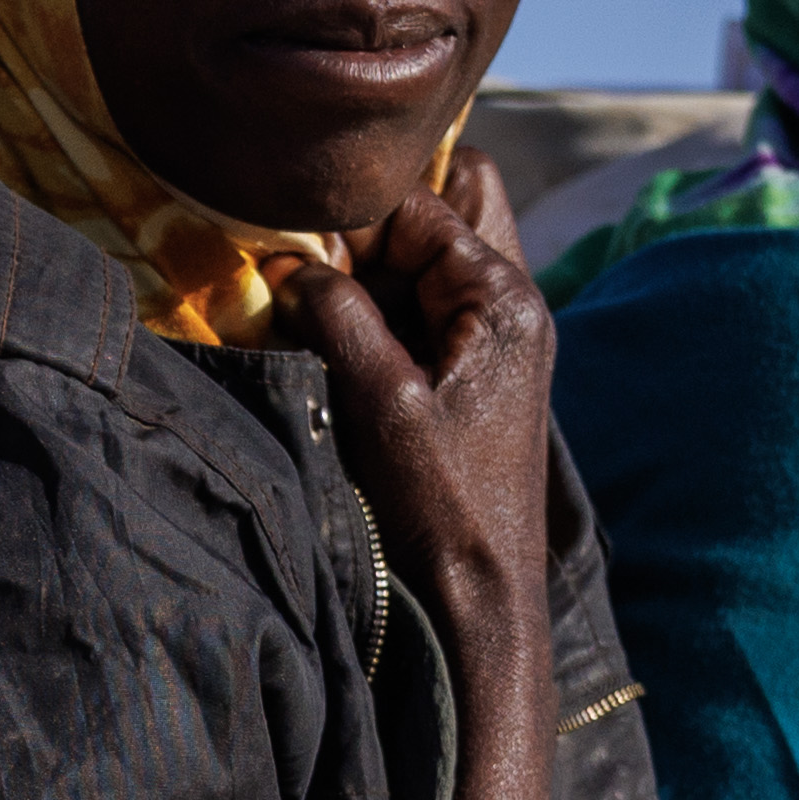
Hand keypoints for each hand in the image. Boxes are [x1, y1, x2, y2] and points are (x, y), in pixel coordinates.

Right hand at [280, 151, 562, 645]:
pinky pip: (425, 307)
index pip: (424, 203)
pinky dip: (381, 309)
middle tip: (317, 261)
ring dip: (373, 269)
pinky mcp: (476, 370)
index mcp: (503, 298)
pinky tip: (335, 338)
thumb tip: (287, 261)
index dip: (352, 216)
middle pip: (448, 207)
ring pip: (431, 257)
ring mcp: (497, 336)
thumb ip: (337, 316)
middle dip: (376, 223)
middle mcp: (511, 303)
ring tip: (317, 302)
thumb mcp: (380, 401)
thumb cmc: (438, 505)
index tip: (293, 244)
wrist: (480, 596)